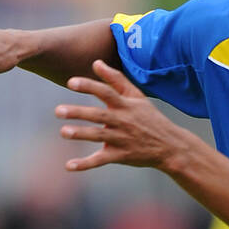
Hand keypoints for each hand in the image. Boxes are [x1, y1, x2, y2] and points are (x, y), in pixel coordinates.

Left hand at [54, 60, 181, 171]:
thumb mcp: (137, 96)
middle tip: (58, 111)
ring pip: (98, 136)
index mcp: (125, 105)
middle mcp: (122, 121)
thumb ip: (116, 79)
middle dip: (78, 113)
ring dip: (81, 134)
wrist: (169, 146)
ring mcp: (121, 140)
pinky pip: (100, 160)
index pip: (105, 92)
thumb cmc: (150, 118)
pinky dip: (85, 164)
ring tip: (63, 132)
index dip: (89, 86)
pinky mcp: (120, 156)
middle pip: (98, 115)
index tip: (70, 83)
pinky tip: (69, 166)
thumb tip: (96, 62)